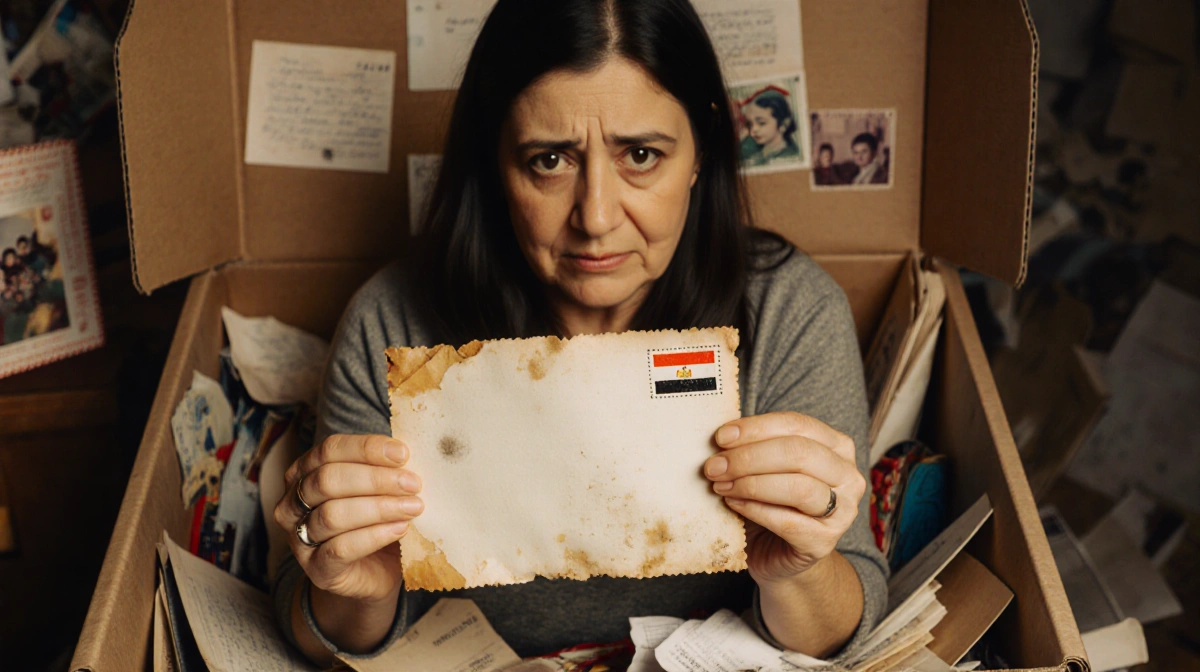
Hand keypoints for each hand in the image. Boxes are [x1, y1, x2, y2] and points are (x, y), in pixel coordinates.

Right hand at [273, 434, 423, 602]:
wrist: (376, 573)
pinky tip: (400, 529)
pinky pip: (340, 549)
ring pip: (332, 515)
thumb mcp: (378, 488)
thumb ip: (385, 469)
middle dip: (375, 479)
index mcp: (306, 471)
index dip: (366, 448)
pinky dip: (374, 536)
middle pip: (328, 480)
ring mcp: (300, 538)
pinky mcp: (316, 569)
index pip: (330, 450)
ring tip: (412, 507)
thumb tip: (406, 453)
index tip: (403, 454)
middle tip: (413, 484)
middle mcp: (294, 502)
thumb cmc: (377, 521)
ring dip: (379, 508)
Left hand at [703, 412, 866, 584]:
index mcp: (837, 447)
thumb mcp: (767, 468)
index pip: (798, 425)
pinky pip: (787, 521)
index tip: (721, 437)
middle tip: (714, 466)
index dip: (756, 428)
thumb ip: (754, 448)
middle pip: (799, 453)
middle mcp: (848, 476)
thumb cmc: (772, 503)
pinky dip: (754, 510)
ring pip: (798, 487)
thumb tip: (722, 435)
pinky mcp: (824, 542)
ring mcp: (842, 512)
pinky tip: (733, 504)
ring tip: (721, 486)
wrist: (780, 555)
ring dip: (751, 484)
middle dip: (750, 457)